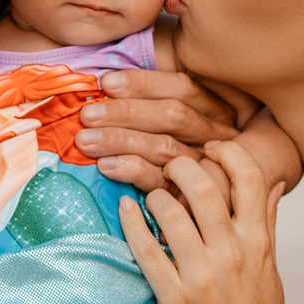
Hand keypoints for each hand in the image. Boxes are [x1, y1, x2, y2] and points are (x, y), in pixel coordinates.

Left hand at [75, 67, 238, 192]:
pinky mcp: (190, 198)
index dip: (144, 83)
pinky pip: (162, 183)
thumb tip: (109, 83)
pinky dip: (133, 172)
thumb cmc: (175, 151)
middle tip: (88, 115)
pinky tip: (107, 167)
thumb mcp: (177, 123)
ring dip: (122, 141)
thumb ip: (153, 102)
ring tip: (86, 141)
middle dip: (127, 112)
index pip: (182, 88)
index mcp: (216, 111)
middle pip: (173, 116)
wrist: (198, 221)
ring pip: (165, 148)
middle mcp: (216, 137)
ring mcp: (205, 168)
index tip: (106, 83)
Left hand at [119, 143, 288, 303]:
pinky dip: (131, 222)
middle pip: (203, 184)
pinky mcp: (174, 298)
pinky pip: (145, 249)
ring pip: (170, 211)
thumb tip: (273, 183)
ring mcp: (202, 276)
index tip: (212, 147)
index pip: (250, 177)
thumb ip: (268, 224)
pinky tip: (126, 209)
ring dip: (154, 194)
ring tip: (150, 195)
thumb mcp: (271, 271)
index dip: (229, 151)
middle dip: (181, 164)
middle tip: (169, 166)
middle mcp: (232, 254)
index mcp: (259, 243)